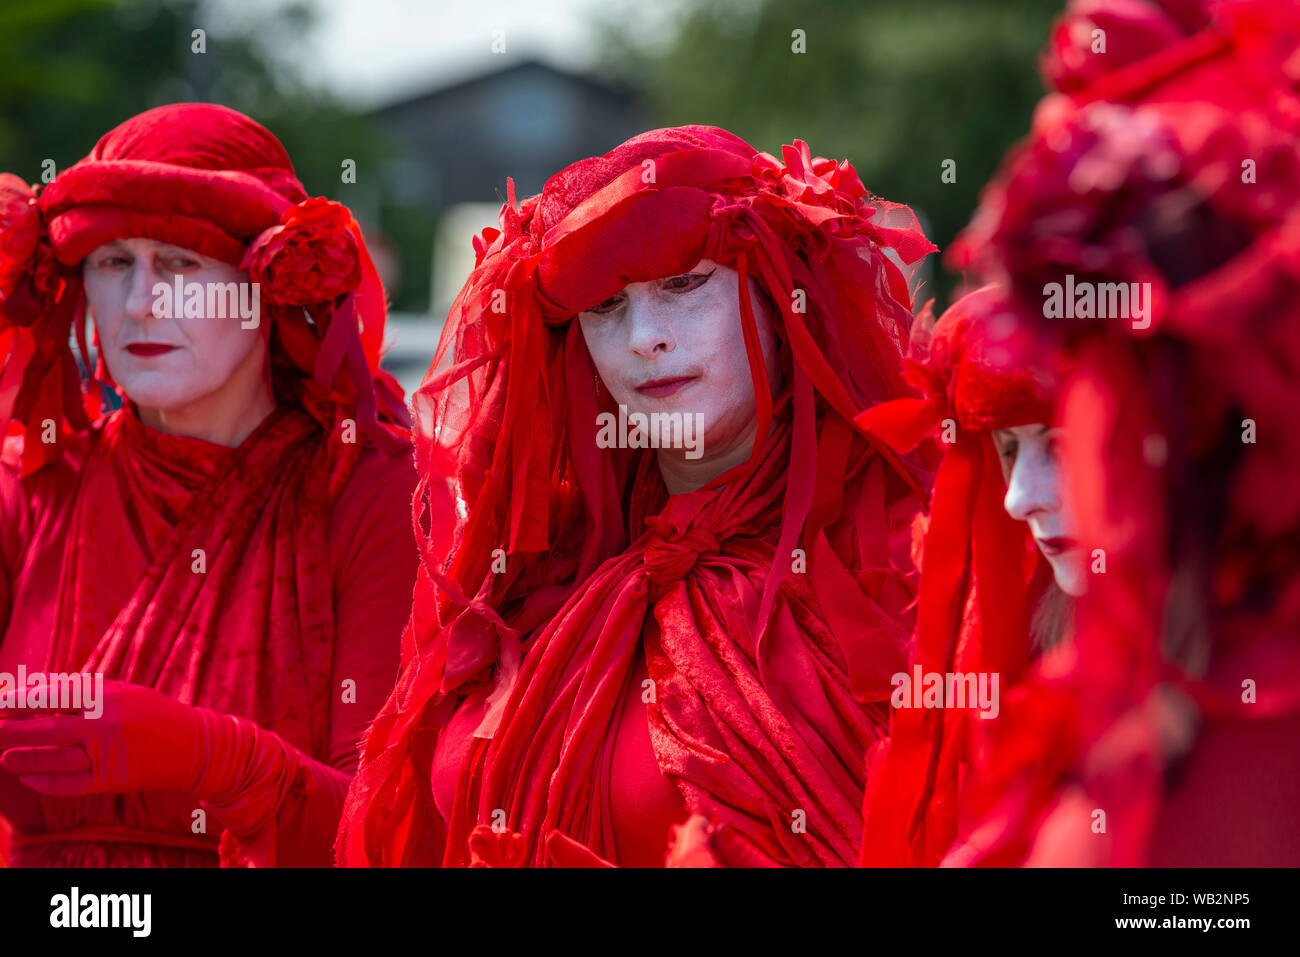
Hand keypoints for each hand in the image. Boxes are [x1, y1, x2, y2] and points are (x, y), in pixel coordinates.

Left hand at [0, 678, 203, 795]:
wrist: (196, 745)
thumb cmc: (155, 714)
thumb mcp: (124, 692)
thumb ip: (83, 691)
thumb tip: (36, 688)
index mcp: (109, 696)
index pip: (52, 696)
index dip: (20, 700)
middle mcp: (105, 724)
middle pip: (46, 729)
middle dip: (13, 730)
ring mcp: (108, 753)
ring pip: (54, 759)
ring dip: (24, 759)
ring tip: (4, 758)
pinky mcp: (111, 779)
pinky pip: (69, 784)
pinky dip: (46, 783)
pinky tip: (29, 779)